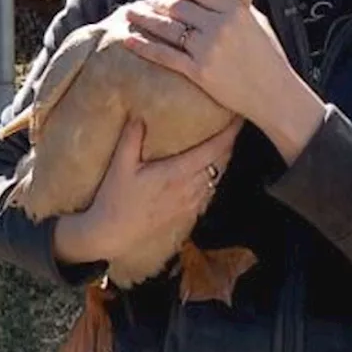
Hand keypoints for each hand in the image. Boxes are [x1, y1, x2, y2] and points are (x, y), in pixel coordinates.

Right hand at [54, 115, 241, 264]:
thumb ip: (131, 139)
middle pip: (221, 163)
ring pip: (217, 178)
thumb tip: (139, 116)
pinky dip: (213, 177)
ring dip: (222, 160)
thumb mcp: (120, 166)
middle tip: (231, 125)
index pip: (213, 151)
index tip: (238, 119)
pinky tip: (207, 171)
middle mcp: (190, 189)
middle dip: (229, 143)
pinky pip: (209, 192)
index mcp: (177, 174)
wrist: (113, 235)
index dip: (229, 134)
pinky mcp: (188, 215)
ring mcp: (191, 204)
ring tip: (222, 144)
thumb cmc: (115, 200)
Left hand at [122, 0, 292, 125]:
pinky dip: (143, 46)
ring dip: (143, 19)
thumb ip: (235, 8)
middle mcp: (220, 25)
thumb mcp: (258, 23)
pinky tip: (128, 41)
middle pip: (178, 5)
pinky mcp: (199, 72)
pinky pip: (165, 55)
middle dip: (156, 4)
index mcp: (235, 9)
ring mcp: (208, 48)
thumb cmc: (269, 59)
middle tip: (142, 5)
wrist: (275, 95)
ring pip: (167, 27)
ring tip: (128, 14)